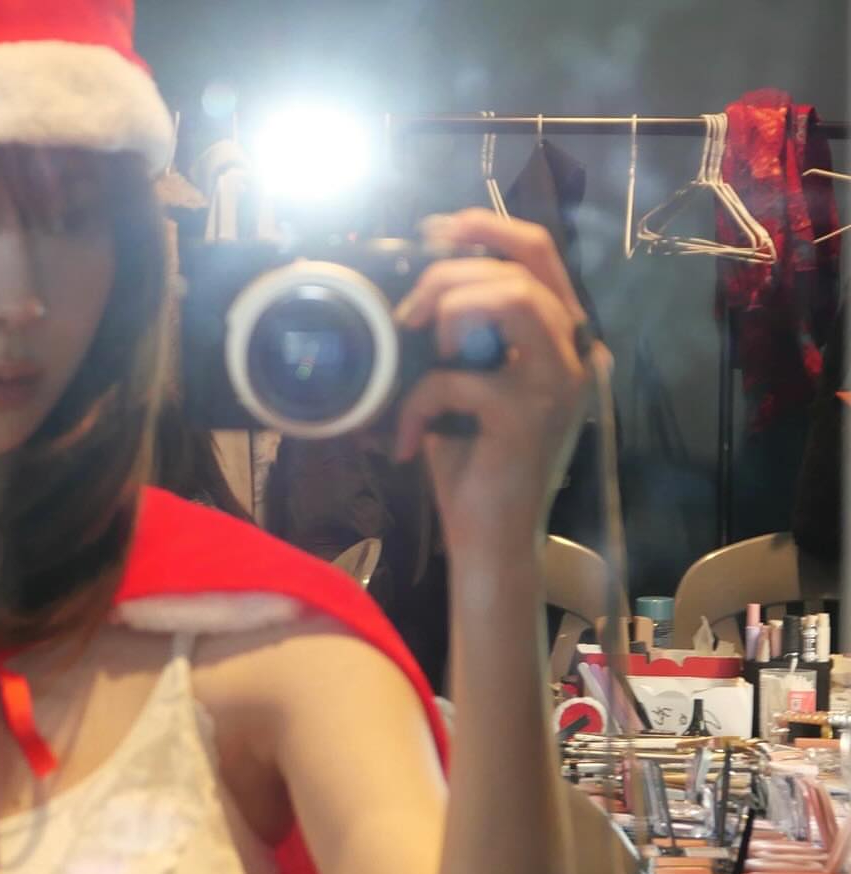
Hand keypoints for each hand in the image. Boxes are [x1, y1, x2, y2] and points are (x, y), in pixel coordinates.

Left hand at [391, 209, 603, 555]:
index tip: (436, 230)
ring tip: (423, 361)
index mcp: (562, 338)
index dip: (487, 227)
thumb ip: (464, 334)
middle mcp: (574, 353)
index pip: (540, 253)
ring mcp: (559, 382)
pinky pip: (458, 377)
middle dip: (448, 276)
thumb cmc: (476, 462)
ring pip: (508, 300)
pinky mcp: (529, 415)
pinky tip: (410, 440)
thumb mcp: (468, 384)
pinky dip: (418, 405)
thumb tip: (422, 286)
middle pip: (518, 268)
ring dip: (448, 316)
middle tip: (406, 317)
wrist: (491, 539)